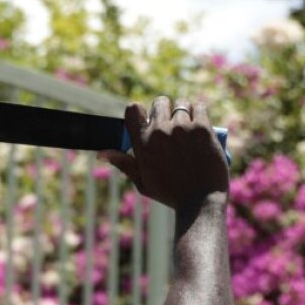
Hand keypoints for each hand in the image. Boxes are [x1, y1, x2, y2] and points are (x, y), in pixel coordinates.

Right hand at [101, 97, 229, 209]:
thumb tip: (102, 153)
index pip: (133, 109)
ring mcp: (182, 129)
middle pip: (159, 103)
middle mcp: (160, 132)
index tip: (148, 119)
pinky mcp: (202, 129)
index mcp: (142, 143)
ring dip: (183, 111)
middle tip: (171, 125)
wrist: (200, 202)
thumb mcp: (142, 181)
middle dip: (164, 111)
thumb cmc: (170, 194)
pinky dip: (198, 111)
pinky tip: (199, 121)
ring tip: (187, 125)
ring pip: (181, 104)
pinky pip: (199, 106)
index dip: (141, 111)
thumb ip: (124, 163)